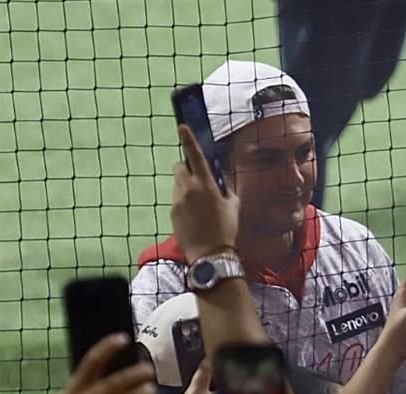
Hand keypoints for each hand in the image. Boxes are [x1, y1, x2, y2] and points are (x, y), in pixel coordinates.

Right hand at [31, 334, 156, 393]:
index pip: (93, 361)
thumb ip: (89, 387)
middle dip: (137, 373)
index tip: (122, 338)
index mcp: (77, 387)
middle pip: (119, 380)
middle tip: (148, 368)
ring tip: (151, 389)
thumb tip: (113, 372)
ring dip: (145, 392)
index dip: (108, 347)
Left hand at [171, 125, 240, 263]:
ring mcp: (177, 200)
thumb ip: (226, 189)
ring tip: (200, 206)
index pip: (194, 156)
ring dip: (186, 188)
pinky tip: (195, 217)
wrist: (210, 254)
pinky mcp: (172, 212)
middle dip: (186, 168)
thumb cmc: (226, 229)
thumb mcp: (233, 206)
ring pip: (178, 185)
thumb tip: (221, 180)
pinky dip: (184, 203)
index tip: (182, 126)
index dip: (188, 139)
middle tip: (198, 180)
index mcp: (206, 184)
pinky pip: (177, 200)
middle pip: (179, 167)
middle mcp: (188, 189)